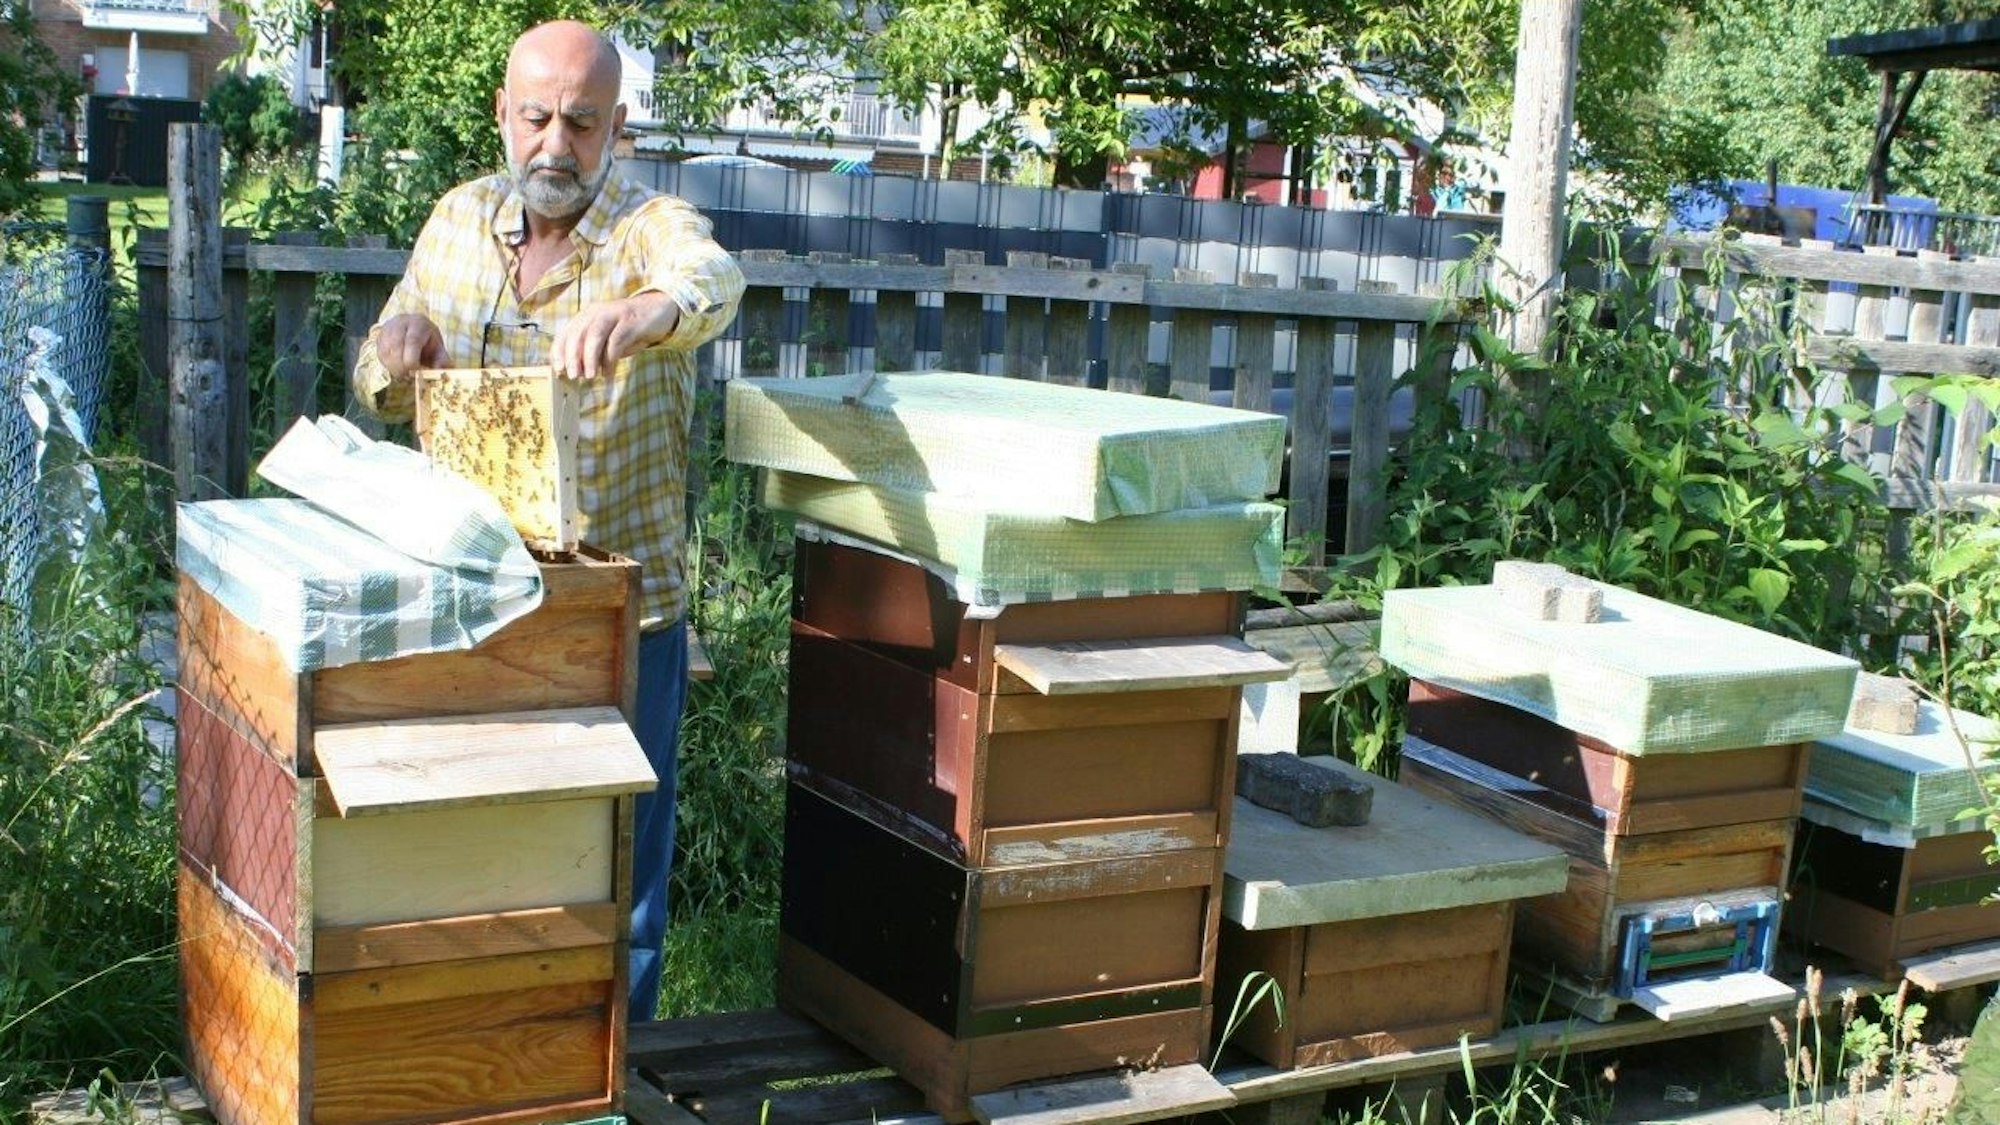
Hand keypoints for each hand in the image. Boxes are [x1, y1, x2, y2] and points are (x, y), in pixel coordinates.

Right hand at [377, 313, 448, 380]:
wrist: (413, 328)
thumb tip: (442, 372)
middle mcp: (400, 323)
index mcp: (418, 324)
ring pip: (385, 351)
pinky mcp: (379, 338)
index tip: (415, 371)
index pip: (412, 341)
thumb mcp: (438, 348)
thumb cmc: (427, 341)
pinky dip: (387, 365)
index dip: (412, 359)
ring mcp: (387, 330)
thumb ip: (442, 360)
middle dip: (402, 365)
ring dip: (393, 367)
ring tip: (403, 374)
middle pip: (396, 346)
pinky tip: (396, 369)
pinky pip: (380, 354)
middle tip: (408, 376)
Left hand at [552, 292, 680, 379]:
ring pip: (595, 335)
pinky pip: (616, 341)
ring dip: (590, 357)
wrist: (658, 309)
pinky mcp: (631, 322)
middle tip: (573, 376)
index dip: (559, 351)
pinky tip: (609, 374)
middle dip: (573, 356)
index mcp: (587, 315)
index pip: (566, 332)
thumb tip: (579, 372)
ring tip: (590, 376)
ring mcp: (614, 314)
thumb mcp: (607, 339)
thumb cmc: (629, 329)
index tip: (558, 370)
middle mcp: (597, 312)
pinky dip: (610, 360)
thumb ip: (593, 352)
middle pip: (578, 333)